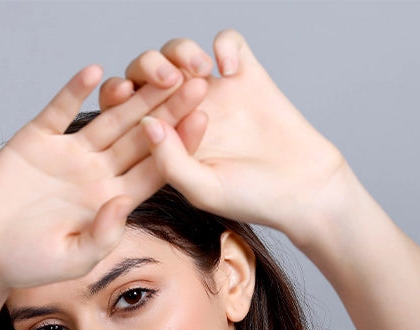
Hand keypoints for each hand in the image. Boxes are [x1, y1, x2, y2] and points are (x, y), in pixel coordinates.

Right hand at [0, 65, 206, 290]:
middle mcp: (94, 174)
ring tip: (158, 67)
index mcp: (110, 202)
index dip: (178, 144)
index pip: (153, 169)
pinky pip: (58, 109)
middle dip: (168, 109)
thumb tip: (124, 203)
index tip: (204, 118)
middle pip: (139, 137)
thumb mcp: (71, 260)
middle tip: (197, 80)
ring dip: (132, 93)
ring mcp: (67, 154)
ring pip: (107, 117)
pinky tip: (95, 71)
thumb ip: (103, 236)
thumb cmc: (25, 265)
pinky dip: (74, 90)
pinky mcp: (36, 140)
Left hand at [99, 31, 349, 245]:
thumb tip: (145, 123)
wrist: (302, 188)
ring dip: (181, 51)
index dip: (117, 95)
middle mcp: (182, 111)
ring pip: (180, 51)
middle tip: (168, 80)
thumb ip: (170, 161)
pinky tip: (230, 69)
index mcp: (163, 140)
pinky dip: (224, 45)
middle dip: (148, 67)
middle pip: (147, 72)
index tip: (123, 94)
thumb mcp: (203, 189)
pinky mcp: (246, 74)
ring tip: (201, 72)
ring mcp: (214, 90)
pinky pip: (228, 41)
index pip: (126, 108)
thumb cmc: (249, 198)